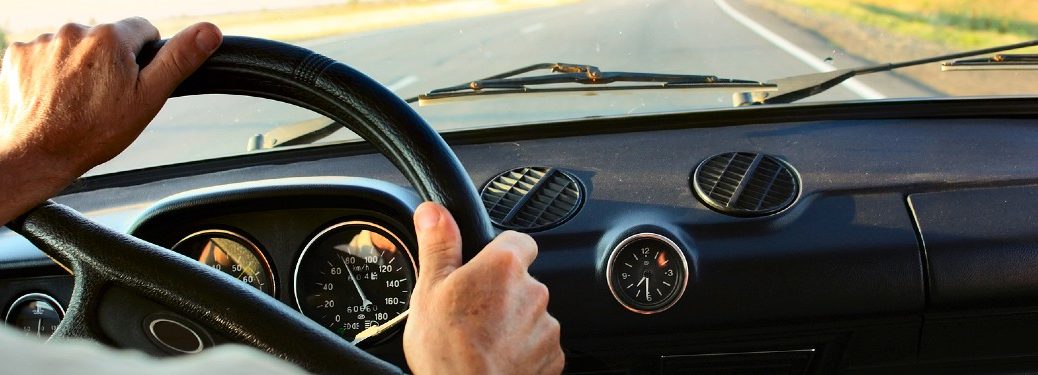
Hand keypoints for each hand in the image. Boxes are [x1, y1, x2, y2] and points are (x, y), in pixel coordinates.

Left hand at [0, 19, 221, 224]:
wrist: (40, 153)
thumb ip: (179, 59)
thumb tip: (210, 31)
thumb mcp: (149, 97)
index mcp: (111, 38)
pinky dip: (51, 70)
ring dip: (80, 65)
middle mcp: (75, 30)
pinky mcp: (19, 54)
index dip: (144, 58)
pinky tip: (56, 95)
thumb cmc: (97, 131)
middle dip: (110, 61)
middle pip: (107, 38)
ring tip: (78, 99)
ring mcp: (43, 42)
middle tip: (106, 96)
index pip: (143, 30)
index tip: (133, 82)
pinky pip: (45, 53)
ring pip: (76, 46)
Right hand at [404, 202, 563, 374]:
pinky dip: (522, 349)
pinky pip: (539, 344)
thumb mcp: (429, 290)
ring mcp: (546, 326)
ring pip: (530, 314)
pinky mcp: (552, 356)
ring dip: (513, 322)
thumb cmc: (447, 350)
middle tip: (472, 313)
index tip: (482, 268)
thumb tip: (433, 212)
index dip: (499, 252)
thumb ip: (438, 245)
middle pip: (522, 281)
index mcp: (503, 267)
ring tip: (481, 340)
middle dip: (502, 293)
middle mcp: (533, 291)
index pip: (518, 241)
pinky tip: (496, 357)